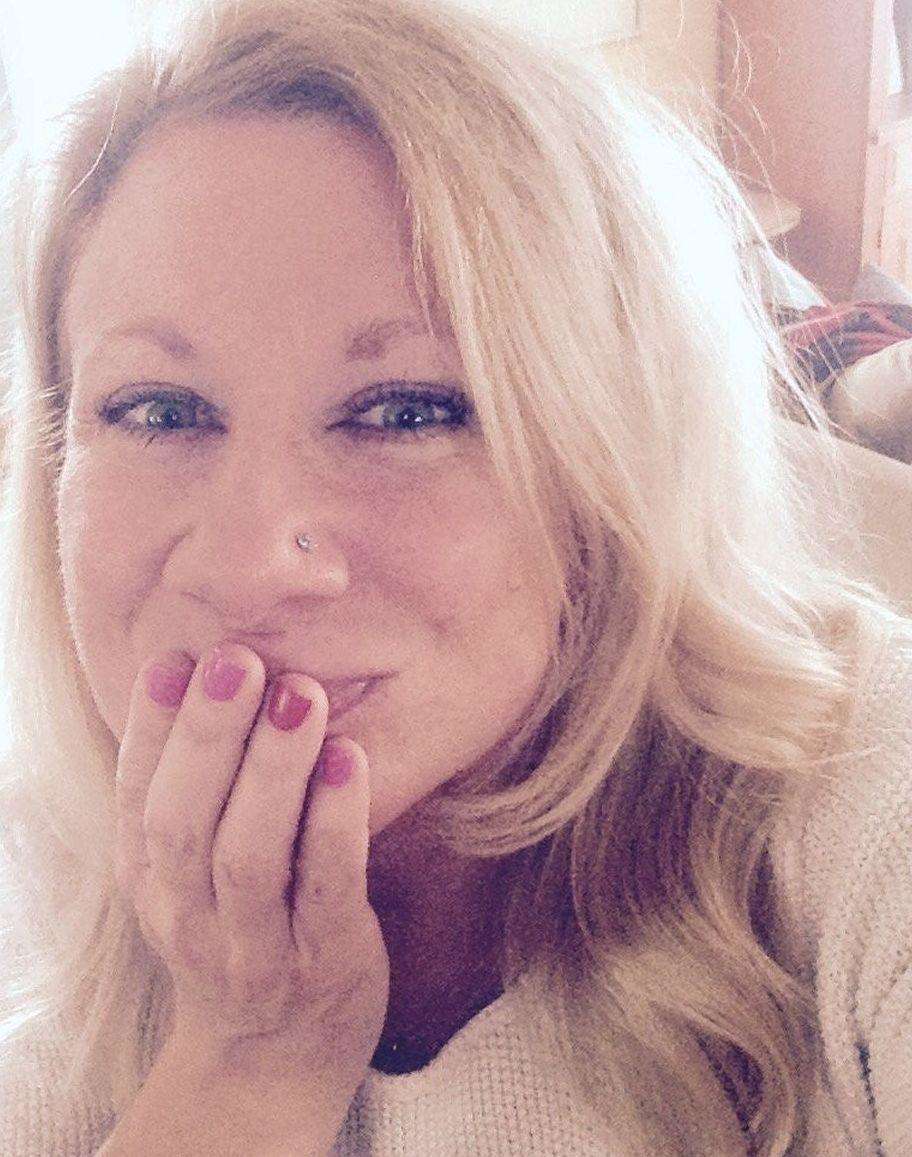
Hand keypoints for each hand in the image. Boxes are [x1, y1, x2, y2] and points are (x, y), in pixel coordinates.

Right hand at [113, 643, 389, 1135]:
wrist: (277, 1056)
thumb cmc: (243, 930)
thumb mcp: (193, 873)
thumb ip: (197, 792)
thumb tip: (204, 677)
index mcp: (151, 884)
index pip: (138, 799)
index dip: (152, 728)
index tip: (176, 656)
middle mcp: (189, 918)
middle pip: (183, 823)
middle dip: (207, 736)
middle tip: (237, 661)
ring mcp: (255, 948)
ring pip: (247, 855)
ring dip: (271, 769)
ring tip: (299, 695)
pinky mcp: (324, 960)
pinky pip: (326, 887)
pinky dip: (335, 821)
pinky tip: (349, 759)